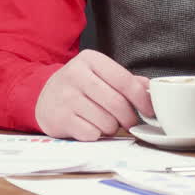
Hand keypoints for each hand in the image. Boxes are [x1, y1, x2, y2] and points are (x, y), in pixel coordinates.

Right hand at [34, 49, 152, 140]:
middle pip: (117, 103)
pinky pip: (92, 133)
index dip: (142, 99)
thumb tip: (151, 91)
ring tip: (104, 121)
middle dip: (129, 118)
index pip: (124, 80)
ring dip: (112, 127)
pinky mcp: (60, 118)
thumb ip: (125, 80)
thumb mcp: (99, 74)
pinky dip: (96, 134)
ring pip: (106, 121)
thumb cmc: (79, 86)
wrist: (44, 96)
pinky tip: (89, 126)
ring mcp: (66, 97)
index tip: (149, 110)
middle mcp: (75, 75)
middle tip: (129, 121)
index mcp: (90, 59)